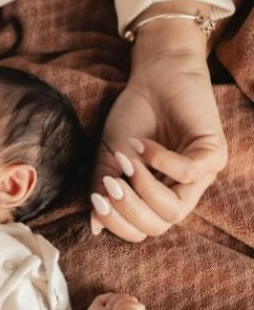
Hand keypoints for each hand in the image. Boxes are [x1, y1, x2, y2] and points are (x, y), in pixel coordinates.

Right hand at [90, 3, 226, 241]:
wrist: (153, 78)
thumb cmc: (133, 117)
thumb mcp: (110, 158)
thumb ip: (103, 190)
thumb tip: (95, 226)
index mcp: (158, 196)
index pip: (142, 231)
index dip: (117, 222)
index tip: (97, 198)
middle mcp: (182, 191)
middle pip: (158, 227)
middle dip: (128, 210)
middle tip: (110, 184)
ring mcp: (201, 175)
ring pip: (174, 210)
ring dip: (144, 188)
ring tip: (128, 161)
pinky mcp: (213, 153)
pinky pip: (188, 174)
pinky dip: (161, 161)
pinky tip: (144, 144)